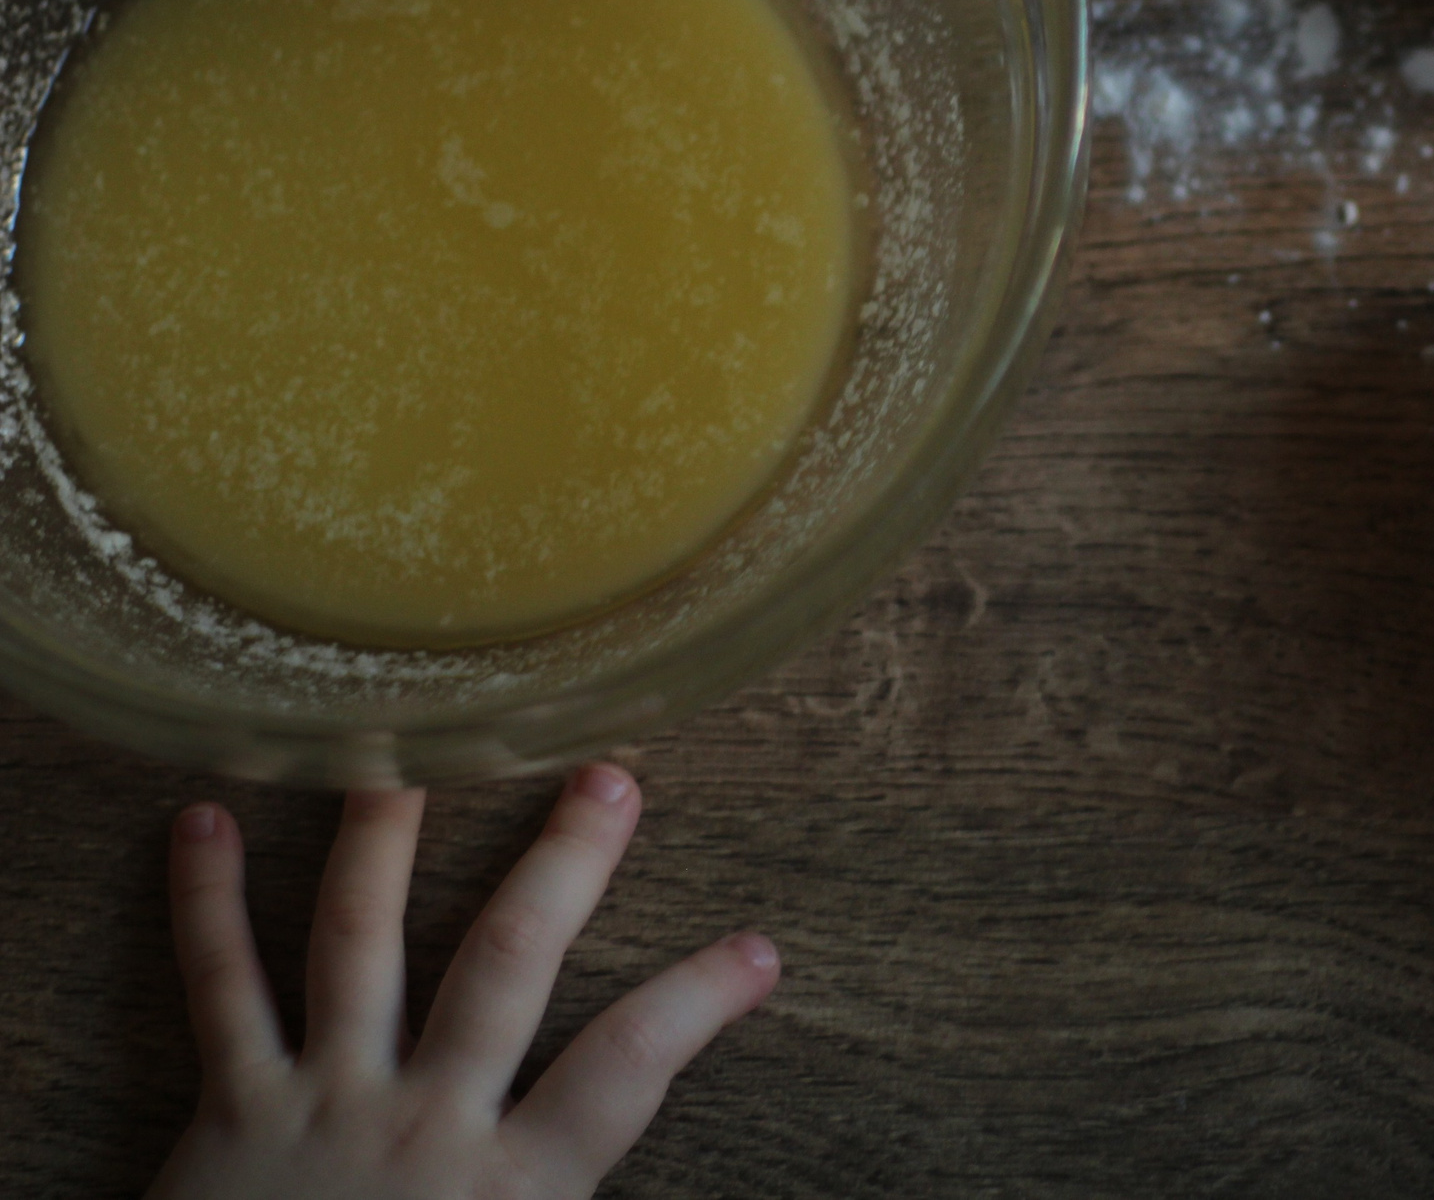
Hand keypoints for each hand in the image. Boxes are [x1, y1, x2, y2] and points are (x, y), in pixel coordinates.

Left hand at [148, 764, 779, 1199]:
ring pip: (361, 940)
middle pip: (508, 962)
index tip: (760, 948)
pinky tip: (201, 819)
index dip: (701, 1001)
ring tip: (407, 749)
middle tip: (608, 778)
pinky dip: (204, 902)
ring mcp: (326, 1102)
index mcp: (512, 1187)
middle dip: (564, 865)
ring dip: (387, 836)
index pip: (629, 1068)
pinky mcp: (233, 1109)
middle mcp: (425, 1122)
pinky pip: (220, 990)